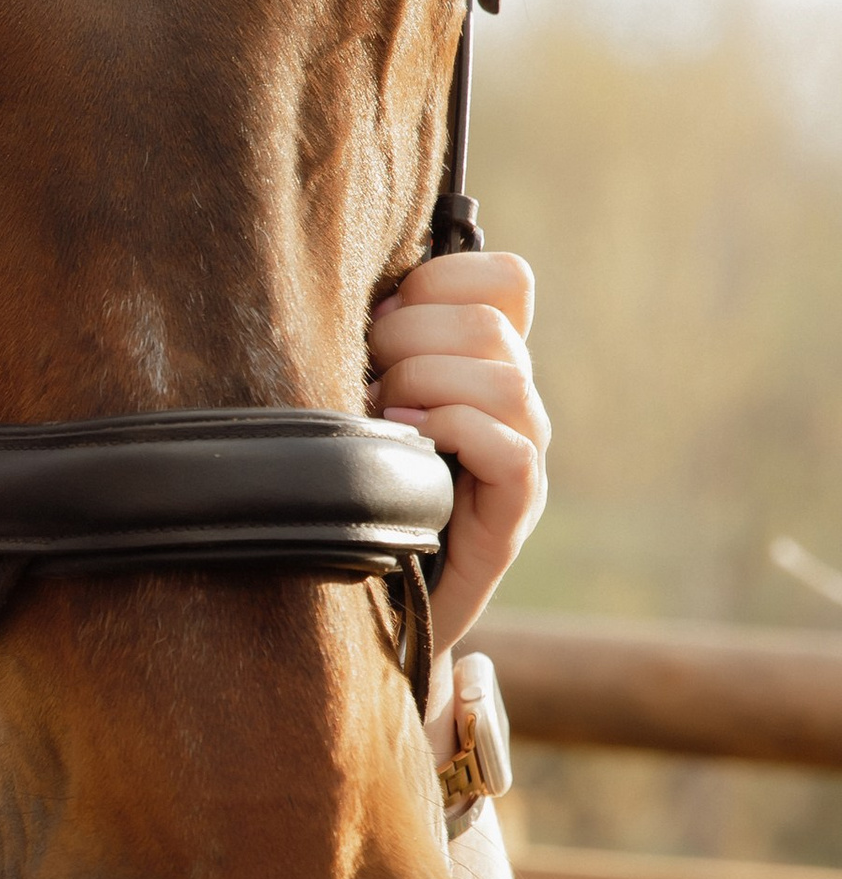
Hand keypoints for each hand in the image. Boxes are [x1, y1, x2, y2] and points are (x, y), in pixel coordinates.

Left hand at [368, 250, 548, 699]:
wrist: (375, 600)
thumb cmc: (358, 488)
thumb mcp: (360, 400)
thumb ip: (372, 342)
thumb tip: (354, 289)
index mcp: (484, 358)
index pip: (507, 278)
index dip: (443, 278)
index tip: (383, 314)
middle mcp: (515, 399)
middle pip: (490, 323)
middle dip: (409, 337)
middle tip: (368, 379)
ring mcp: (523, 452)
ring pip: (504, 380)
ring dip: (426, 385)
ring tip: (385, 418)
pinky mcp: (516, 507)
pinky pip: (511, 450)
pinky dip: (455, 434)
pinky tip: (413, 447)